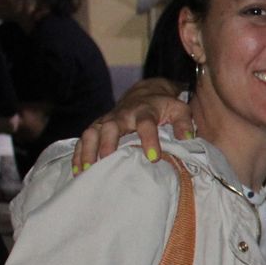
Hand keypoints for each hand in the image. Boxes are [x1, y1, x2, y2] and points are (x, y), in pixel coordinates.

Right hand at [71, 81, 190, 172]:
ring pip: (92, 132)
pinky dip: (79, 154)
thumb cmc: (164, 107)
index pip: (146, 124)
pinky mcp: (97, 127)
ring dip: (88, 150)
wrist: (145, 94)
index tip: (153, 157)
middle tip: (107, 161)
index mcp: (145, 111)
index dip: (149, 139)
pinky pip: (83, 139)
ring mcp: (107, 120)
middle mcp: (122, 115)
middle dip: (108, 143)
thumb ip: (185, 123)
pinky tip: (78, 171)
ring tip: (87, 171)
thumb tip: (187, 138)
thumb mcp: (180, 110)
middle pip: (111, 126)